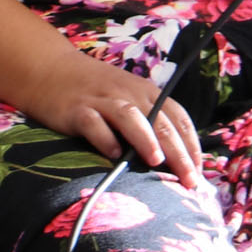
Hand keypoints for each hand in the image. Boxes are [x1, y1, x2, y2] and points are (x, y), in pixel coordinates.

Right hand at [21, 46, 204, 189]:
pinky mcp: (77, 109)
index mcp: (147, 93)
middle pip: (160, 122)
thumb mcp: (130, 99)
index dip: (192, 145)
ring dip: (146, 139)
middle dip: (179, 152)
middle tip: (190, 180)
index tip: (200, 173)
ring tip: (157, 162)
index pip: (178, 117)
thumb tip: (176, 161)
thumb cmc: (97, 92)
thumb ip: (150, 122)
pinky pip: (93, 123)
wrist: (51, 70)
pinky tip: (112, 155)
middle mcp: (129, 94)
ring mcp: (102, 101)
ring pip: (131, 117)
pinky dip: (104, 138)